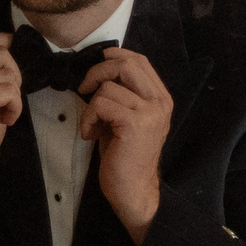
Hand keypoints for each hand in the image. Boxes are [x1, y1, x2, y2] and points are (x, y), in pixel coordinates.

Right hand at [0, 30, 24, 242]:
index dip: (8, 46)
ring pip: (9, 75)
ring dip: (16, 96)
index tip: (14, 69)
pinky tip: (5, 120)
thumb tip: (16, 46)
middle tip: (8, 98)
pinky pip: (10, 92)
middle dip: (15, 75)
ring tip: (4, 112)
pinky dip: (15, 108)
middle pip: (2, 53)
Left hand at [78, 46, 172, 242]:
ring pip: (107, 88)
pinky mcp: (135, 124)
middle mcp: (160, 102)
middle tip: (84, 88)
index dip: (114, 56)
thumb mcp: (127, 118)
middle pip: (126, 64)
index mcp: (160, 98)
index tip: (96, 67)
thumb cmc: (125, 156)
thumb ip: (122, 94)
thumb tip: (100, 74)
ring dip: (90, 106)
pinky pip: (100, 105)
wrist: (134, 189)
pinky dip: (88, 118)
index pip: (140, 61)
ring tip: (92, 126)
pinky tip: (90, 134)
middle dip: (98, 71)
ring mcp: (150, 112)